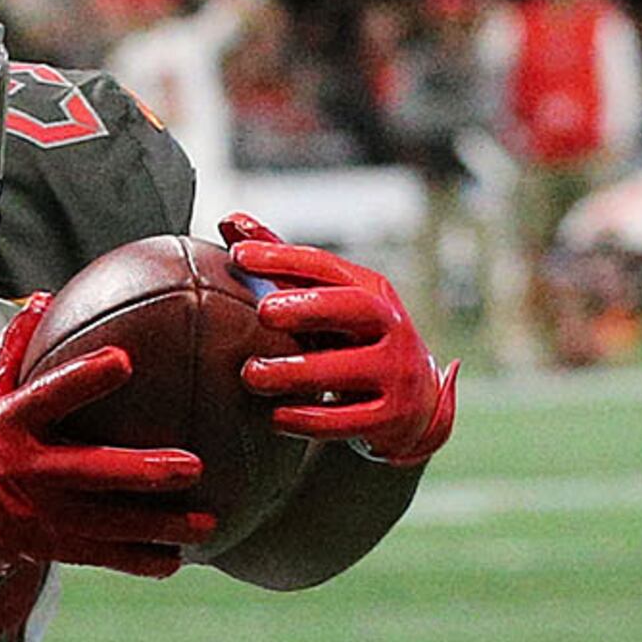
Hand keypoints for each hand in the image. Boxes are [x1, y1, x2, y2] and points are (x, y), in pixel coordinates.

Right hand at [0, 296, 211, 588]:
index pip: (47, 398)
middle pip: (91, 472)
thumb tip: (43, 300)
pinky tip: (176, 559)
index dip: (84, 380)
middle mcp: (25, 474)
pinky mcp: (44, 548)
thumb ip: (12, 351)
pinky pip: (99, 557)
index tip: (124, 360)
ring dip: (157, 525)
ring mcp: (38, 517)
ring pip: (106, 524)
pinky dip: (137, 560)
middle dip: (142, 471)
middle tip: (191, 465)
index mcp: (5, 428)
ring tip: (205, 522)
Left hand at [220, 215, 456, 465]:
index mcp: (370, 292)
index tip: (238, 255)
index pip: (327, 267)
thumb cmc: (351, 344)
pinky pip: (350, 420)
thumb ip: (281, 268)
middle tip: (262, 310)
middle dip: (310, 306)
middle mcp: (391, 326)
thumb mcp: (326, 304)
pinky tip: (276, 417)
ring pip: (351, 368)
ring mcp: (396, 373)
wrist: (412, 405)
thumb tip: (230, 221)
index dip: (284, 258)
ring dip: (299, 371)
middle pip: (355, 308)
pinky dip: (312, 419)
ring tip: (251, 374)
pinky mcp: (390, 418)